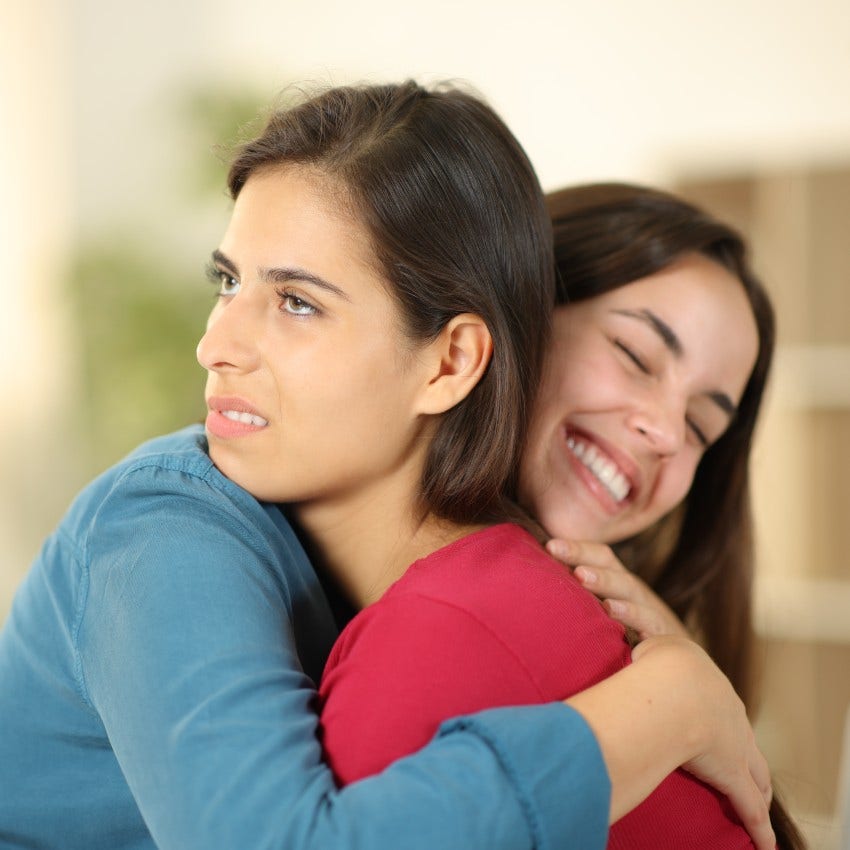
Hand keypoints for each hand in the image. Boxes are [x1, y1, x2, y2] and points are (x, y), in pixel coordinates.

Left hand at [546, 538, 688, 639]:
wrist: (683, 671)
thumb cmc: (629, 639)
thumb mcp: (606, 615)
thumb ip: (580, 600)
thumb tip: (537, 589)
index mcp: (619, 584)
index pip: (601, 557)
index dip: (577, 548)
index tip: (549, 545)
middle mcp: (635, 593)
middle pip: (612, 568)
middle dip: (584, 557)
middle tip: (557, 551)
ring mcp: (651, 613)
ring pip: (629, 591)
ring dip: (604, 581)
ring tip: (580, 575)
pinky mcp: (664, 638)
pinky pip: (648, 623)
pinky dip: (631, 614)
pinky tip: (611, 609)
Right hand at [633, 638, 775, 849]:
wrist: (676, 680)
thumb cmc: (656, 664)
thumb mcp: (641, 647)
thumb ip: (624, 634)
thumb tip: (605, 616)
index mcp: (708, 684)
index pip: (718, 703)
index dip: (719, 717)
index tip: (717, 725)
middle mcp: (729, 714)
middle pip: (743, 737)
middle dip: (746, 753)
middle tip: (750, 769)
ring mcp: (734, 745)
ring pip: (755, 771)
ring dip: (759, 788)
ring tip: (762, 801)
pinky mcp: (732, 774)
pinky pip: (749, 806)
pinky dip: (759, 827)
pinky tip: (766, 844)